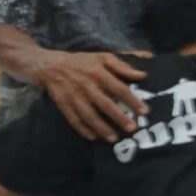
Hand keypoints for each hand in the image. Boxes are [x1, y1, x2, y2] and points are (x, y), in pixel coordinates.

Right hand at [32, 49, 150, 140]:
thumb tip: (143, 75)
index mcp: (98, 73)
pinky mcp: (62, 104)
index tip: (144, 111)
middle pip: (104, 104)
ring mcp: (73, 96)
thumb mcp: (103, 57)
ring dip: (101, 128)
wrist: (51, 65)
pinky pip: (73, 119)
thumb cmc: (82, 62)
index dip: (132, 100)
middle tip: (132, 128)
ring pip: (88, 115)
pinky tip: (93, 137)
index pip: (119, 88)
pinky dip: (82, 129)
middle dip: (118, 117)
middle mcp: (86, 85)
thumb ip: (123, 66)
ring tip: (114, 138)